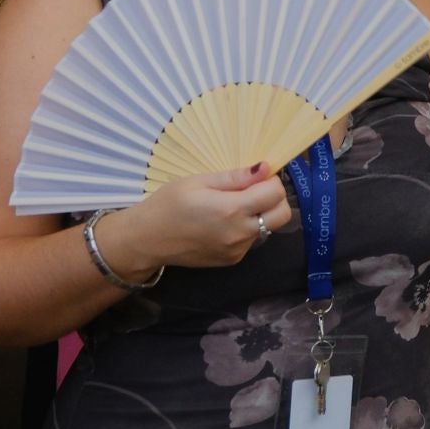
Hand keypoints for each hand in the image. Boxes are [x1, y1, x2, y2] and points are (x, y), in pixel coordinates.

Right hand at [109, 163, 292, 271]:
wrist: (146, 240)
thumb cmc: (168, 204)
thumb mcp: (199, 181)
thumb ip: (235, 177)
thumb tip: (265, 168)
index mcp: (231, 210)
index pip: (276, 193)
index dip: (270, 180)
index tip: (255, 176)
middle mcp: (239, 234)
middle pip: (282, 214)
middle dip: (275, 198)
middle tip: (252, 190)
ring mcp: (237, 250)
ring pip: (268, 227)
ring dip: (260, 213)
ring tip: (231, 206)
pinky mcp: (232, 260)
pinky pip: (252, 239)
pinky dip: (247, 228)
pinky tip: (223, 222)